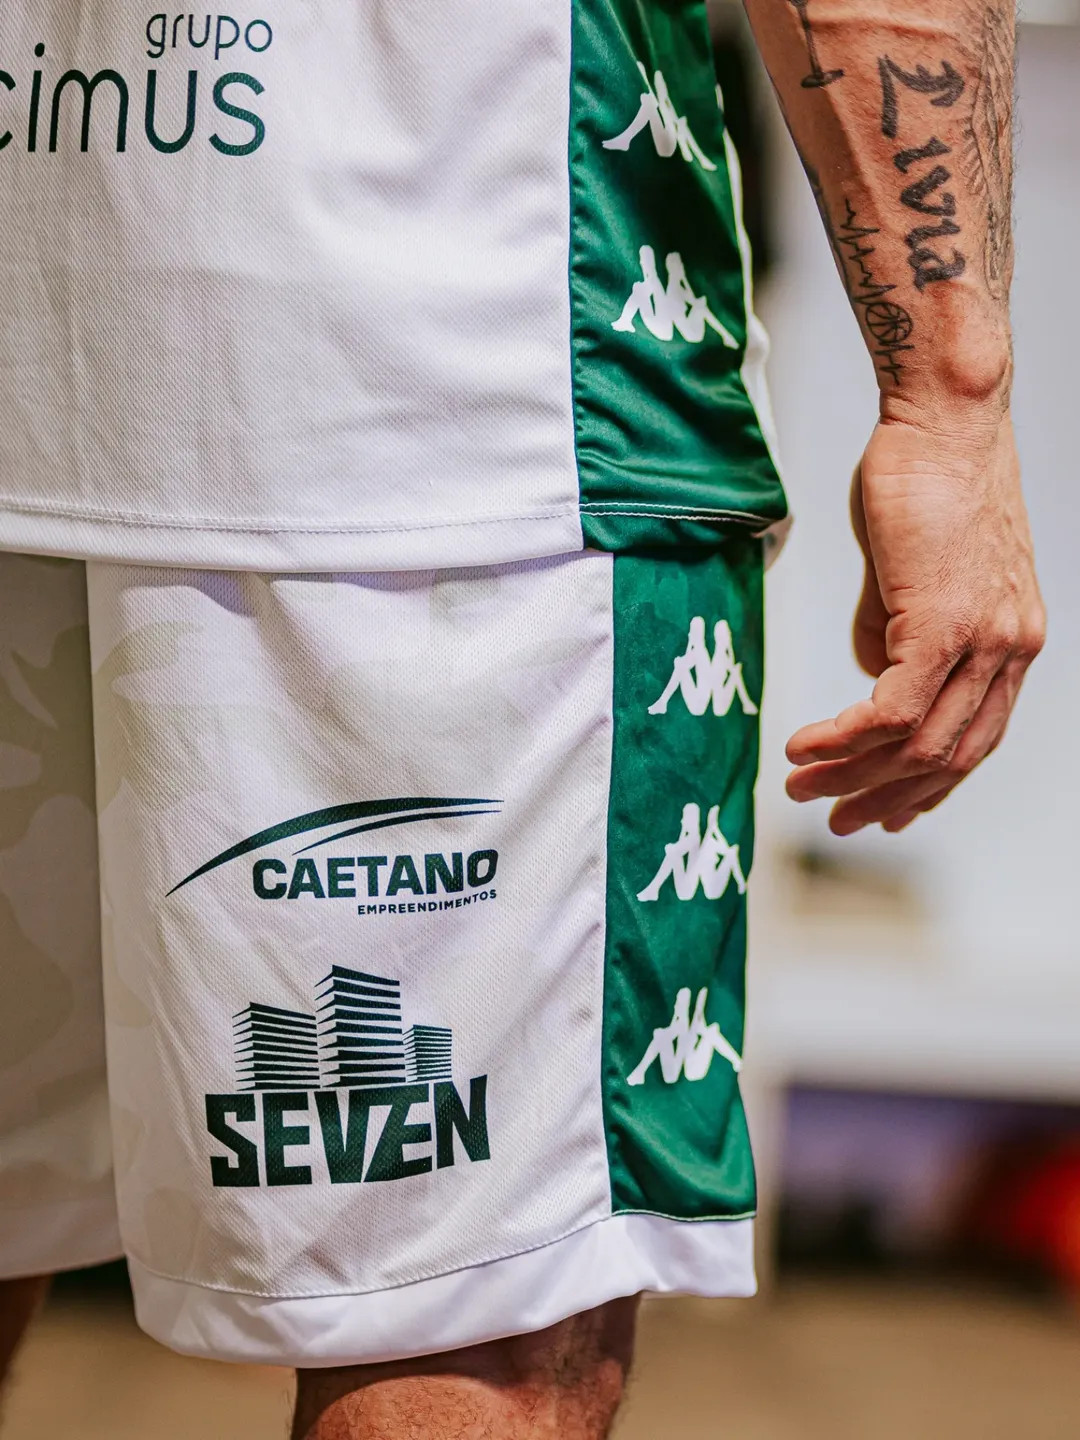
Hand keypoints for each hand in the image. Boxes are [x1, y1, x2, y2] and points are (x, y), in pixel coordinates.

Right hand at [785, 410, 1044, 834]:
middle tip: (833, 817)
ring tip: (802, 785)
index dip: (925, 787)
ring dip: (852, 775)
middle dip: (884, 798)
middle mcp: (1012, 650)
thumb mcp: (908, 573)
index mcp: (1012, 641)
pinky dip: (843, 739)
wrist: (942, 421)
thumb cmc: (923, 480)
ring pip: (919, 745)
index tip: (882, 812)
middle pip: (949, 758)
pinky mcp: (946, 625)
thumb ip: (893, 630)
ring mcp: (986, 640)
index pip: (975, 739)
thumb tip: (868, 672)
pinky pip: (891, 710)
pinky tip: (806, 746)